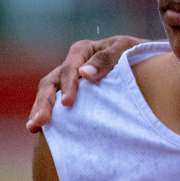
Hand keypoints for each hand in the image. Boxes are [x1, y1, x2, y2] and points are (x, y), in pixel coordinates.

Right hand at [26, 36, 143, 132]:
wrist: (146, 61)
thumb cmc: (136, 53)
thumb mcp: (125, 49)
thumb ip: (107, 59)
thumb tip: (85, 74)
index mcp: (82, 51)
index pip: (69, 69)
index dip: (67, 86)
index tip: (68, 104)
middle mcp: (71, 65)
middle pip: (51, 83)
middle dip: (44, 103)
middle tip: (40, 122)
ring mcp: (69, 81)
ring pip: (48, 94)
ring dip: (39, 110)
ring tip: (33, 127)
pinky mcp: (73, 94)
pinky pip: (55, 105)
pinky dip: (48, 115)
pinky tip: (42, 131)